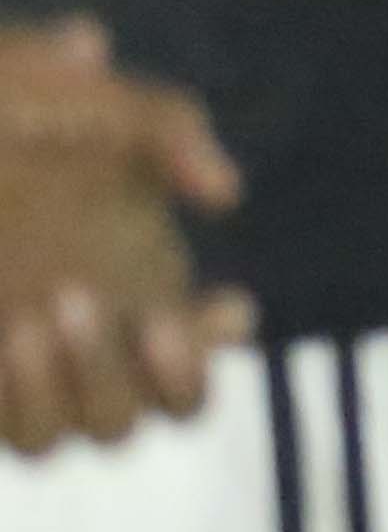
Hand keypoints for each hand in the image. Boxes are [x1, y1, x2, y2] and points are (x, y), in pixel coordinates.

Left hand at [0, 20, 247, 454]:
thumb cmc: (13, 113)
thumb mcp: (90, 96)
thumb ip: (170, 129)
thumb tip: (222, 192)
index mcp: (137, 283)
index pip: (198, 352)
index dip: (211, 343)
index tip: (218, 295)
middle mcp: (88, 344)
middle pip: (138, 415)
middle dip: (133, 368)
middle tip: (89, 296)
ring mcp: (29, 370)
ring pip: (73, 435)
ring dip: (71, 388)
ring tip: (33, 320)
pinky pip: (16, 432)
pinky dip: (22, 393)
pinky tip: (11, 332)